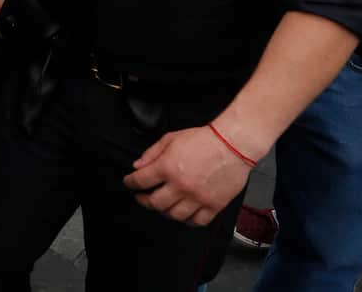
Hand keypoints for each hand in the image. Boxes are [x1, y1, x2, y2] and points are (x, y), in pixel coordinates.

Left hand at [122, 126, 250, 225]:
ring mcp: (198, 198)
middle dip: (144, 200)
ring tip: (162, 205)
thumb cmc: (204, 140)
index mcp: (168, 167)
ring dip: (164, 211)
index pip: (140, 181)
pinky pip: (197, 221)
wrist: (232, 144)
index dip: (130, 183)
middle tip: (142, 197)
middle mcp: (181, 186)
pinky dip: (187, 220)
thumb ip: (152, 153)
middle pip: (155, 203)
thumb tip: (138, 166)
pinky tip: (183, 213)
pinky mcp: (214, 205)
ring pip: (174, 215)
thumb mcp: (171, 139)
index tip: (129, 183)